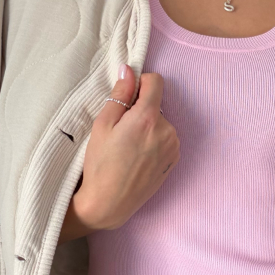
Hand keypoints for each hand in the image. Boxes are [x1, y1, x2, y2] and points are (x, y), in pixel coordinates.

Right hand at [59, 66, 179, 241]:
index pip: (156, 82)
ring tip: (128, 147)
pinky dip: (153, 141)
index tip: (127, 95)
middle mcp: (167, 130)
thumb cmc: (100, 165)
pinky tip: (137, 157)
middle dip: (140, 109)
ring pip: (161, 122)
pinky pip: (165, 139)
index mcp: (148, 118)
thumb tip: (129, 70)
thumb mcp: (102, 125)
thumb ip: (120, 95)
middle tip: (120, 131)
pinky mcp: (173, 160)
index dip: (140, 83)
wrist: (109, 203)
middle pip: (156, 104)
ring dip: (147, 127)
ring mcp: (173, 147)